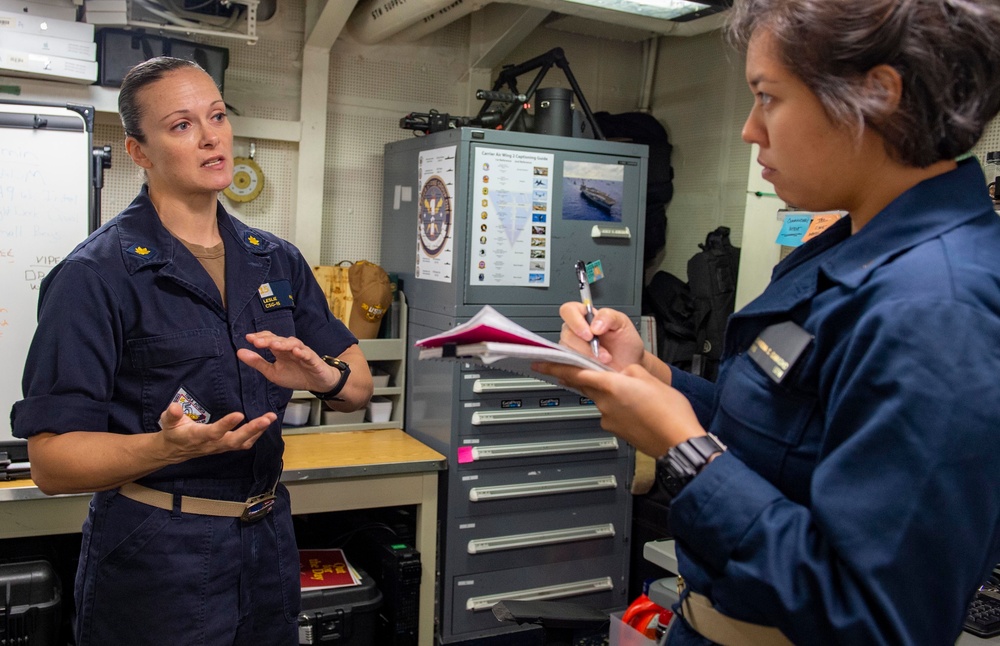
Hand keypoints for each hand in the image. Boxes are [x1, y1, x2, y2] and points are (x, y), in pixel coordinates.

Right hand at [157, 402, 273, 462]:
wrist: (175, 450)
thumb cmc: (173, 432)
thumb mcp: (167, 422)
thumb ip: (171, 415)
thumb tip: (174, 407)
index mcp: (198, 436)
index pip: (214, 432)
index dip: (226, 424)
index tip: (239, 414)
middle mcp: (212, 444)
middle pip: (235, 440)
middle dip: (252, 430)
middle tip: (266, 419)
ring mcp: (221, 447)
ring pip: (243, 442)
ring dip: (258, 431)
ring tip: (270, 418)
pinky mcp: (226, 447)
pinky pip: (244, 444)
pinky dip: (256, 435)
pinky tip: (265, 424)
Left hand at [237, 331, 338, 391]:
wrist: (318, 383)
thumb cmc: (296, 375)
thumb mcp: (272, 372)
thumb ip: (257, 362)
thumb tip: (239, 352)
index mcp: (280, 350)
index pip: (269, 338)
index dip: (260, 337)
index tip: (248, 338)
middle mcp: (291, 348)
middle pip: (279, 340)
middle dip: (268, 340)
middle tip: (257, 342)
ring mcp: (303, 352)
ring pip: (293, 344)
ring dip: (283, 343)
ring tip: (274, 345)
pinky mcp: (313, 360)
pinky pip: (308, 354)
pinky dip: (302, 352)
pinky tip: (296, 352)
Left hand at [532, 361, 703, 456]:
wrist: (679, 443)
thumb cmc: (670, 413)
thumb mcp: (651, 379)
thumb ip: (630, 371)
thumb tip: (622, 373)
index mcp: (612, 386)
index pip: (575, 373)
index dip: (555, 367)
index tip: (540, 363)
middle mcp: (605, 404)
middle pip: (586, 385)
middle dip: (584, 377)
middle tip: (585, 369)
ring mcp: (609, 420)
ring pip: (602, 399)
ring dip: (611, 393)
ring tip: (637, 394)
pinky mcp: (617, 431)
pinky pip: (612, 413)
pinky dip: (619, 408)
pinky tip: (638, 409)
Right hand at [559, 302, 645, 370]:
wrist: (630, 364)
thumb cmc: (625, 343)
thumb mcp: (622, 323)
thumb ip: (608, 316)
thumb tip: (594, 325)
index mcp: (585, 316)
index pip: (569, 310)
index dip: (575, 321)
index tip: (590, 334)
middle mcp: (575, 331)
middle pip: (566, 333)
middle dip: (585, 345)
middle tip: (602, 352)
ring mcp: (572, 348)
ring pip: (567, 351)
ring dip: (586, 357)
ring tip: (604, 360)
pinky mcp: (572, 364)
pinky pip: (569, 365)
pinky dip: (582, 366)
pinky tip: (595, 366)